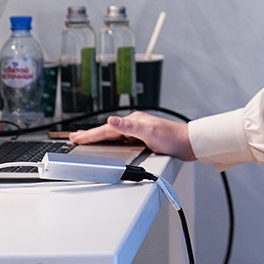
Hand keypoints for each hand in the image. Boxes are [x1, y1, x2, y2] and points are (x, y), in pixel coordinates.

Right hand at [70, 111, 196, 160]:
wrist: (189, 144)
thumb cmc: (173, 138)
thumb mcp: (149, 132)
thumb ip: (130, 126)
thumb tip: (112, 119)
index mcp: (134, 120)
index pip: (107, 128)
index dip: (90, 134)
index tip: (76, 137)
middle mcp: (135, 124)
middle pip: (107, 130)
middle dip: (90, 134)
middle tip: (74, 137)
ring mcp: (139, 131)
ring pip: (113, 134)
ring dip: (98, 137)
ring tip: (86, 139)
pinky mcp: (143, 139)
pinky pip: (121, 139)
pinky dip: (110, 141)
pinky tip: (109, 144)